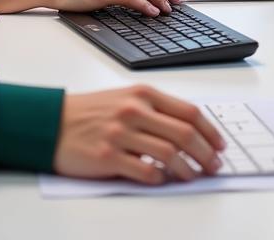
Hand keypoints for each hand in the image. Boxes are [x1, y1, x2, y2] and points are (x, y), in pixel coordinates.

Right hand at [53, 86, 224, 182]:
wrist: (53, 122)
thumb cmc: (91, 112)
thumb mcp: (125, 99)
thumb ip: (155, 111)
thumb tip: (188, 132)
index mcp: (143, 94)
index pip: (189, 112)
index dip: (210, 131)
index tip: (220, 145)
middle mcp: (134, 111)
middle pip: (184, 133)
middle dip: (206, 153)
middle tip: (214, 165)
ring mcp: (121, 134)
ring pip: (168, 154)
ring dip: (186, 169)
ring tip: (192, 176)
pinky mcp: (108, 157)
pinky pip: (144, 172)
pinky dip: (159, 178)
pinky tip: (162, 180)